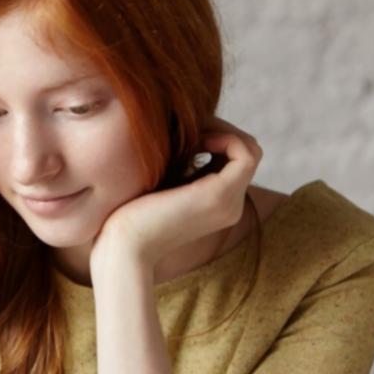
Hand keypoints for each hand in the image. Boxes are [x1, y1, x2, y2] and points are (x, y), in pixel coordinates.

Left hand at [91, 118, 261, 273]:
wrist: (122, 247)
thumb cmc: (129, 215)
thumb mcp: (162, 181)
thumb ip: (181, 162)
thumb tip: (191, 128)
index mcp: (219, 205)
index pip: (237, 160)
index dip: (218, 137)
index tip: (188, 133)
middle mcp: (231, 206)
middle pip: (247, 153)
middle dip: (223, 130)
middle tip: (192, 127)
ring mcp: (229, 202)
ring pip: (251, 150)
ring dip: (224, 131)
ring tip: (193, 134)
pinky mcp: (219, 195)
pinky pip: (245, 153)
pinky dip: (225, 137)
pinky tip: (197, 140)